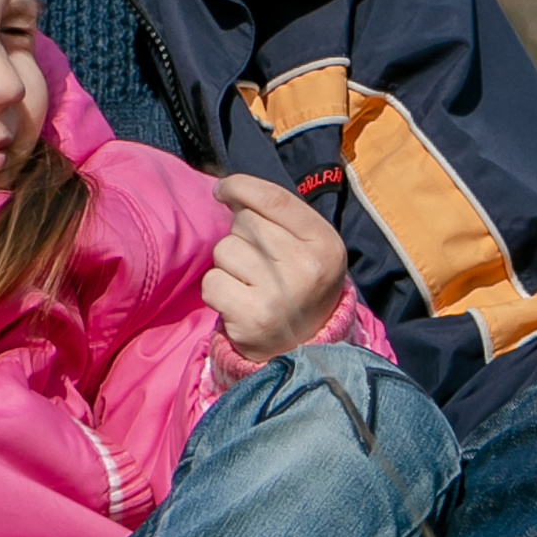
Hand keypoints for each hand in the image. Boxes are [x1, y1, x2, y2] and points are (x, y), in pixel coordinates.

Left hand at [203, 173, 349, 361]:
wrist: (303, 349)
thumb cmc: (298, 284)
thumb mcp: (306, 245)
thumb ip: (275, 213)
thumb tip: (227, 190)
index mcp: (324, 243)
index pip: (274, 199)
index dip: (241, 187)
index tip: (224, 189)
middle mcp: (306, 267)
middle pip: (244, 222)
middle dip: (241, 236)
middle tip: (259, 264)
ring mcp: (279, 294)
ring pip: (225, 249)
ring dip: (228, 264)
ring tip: (250, 284)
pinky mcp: (251, 318)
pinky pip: (211, 282)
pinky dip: (217, 290)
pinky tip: (238, 303)